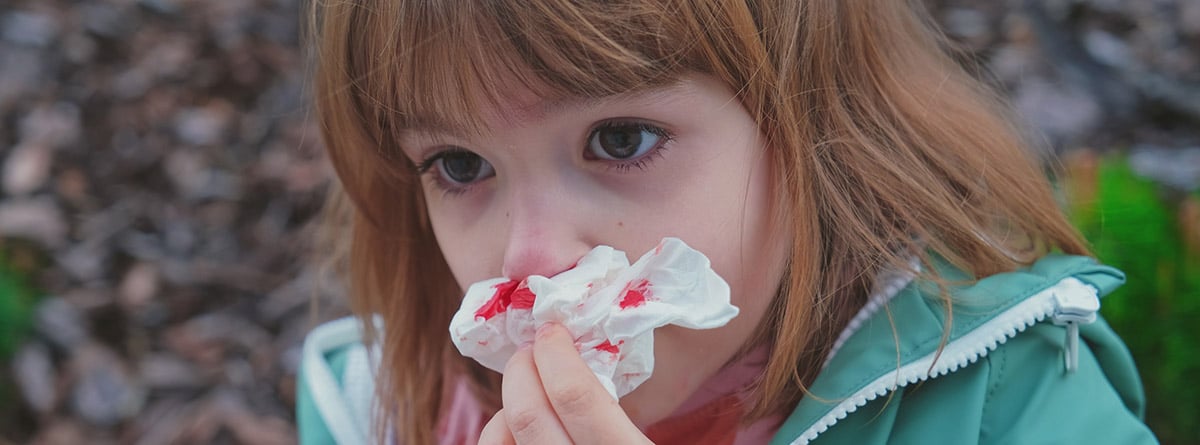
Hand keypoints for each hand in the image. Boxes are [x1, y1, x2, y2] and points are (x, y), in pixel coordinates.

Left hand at [478, 323, 652, 444]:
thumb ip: (624, 419)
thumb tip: (584, 358)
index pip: (577, 398)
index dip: (556, 354)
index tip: (553, 331)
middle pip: (529, 417)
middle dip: (522, 370)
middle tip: (532, 351)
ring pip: (501, 443)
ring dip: (507, 408)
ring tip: (527, 393)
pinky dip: (500, 438)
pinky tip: (519, 432)